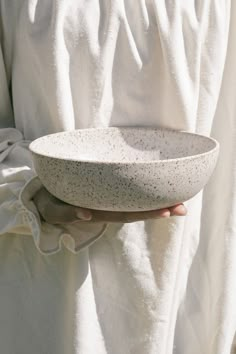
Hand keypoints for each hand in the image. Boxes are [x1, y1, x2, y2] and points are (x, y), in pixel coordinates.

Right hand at [33, 187, 186, 224]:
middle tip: (183, 207)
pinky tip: (155, 188)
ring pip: (133, 203)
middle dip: (159, 209)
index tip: (167, 211)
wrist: (43, 199)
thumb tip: (86, 213)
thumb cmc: (48, 203)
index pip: (126, 214)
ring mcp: (105, 201)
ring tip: (177, 200)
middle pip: (136, 210)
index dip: (147, 213)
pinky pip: (125, 194)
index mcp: (97, 212)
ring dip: (155, 203)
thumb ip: (67, 212)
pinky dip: (141, 193)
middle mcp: (106, 208)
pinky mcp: (103, 192)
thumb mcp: (53, 210)